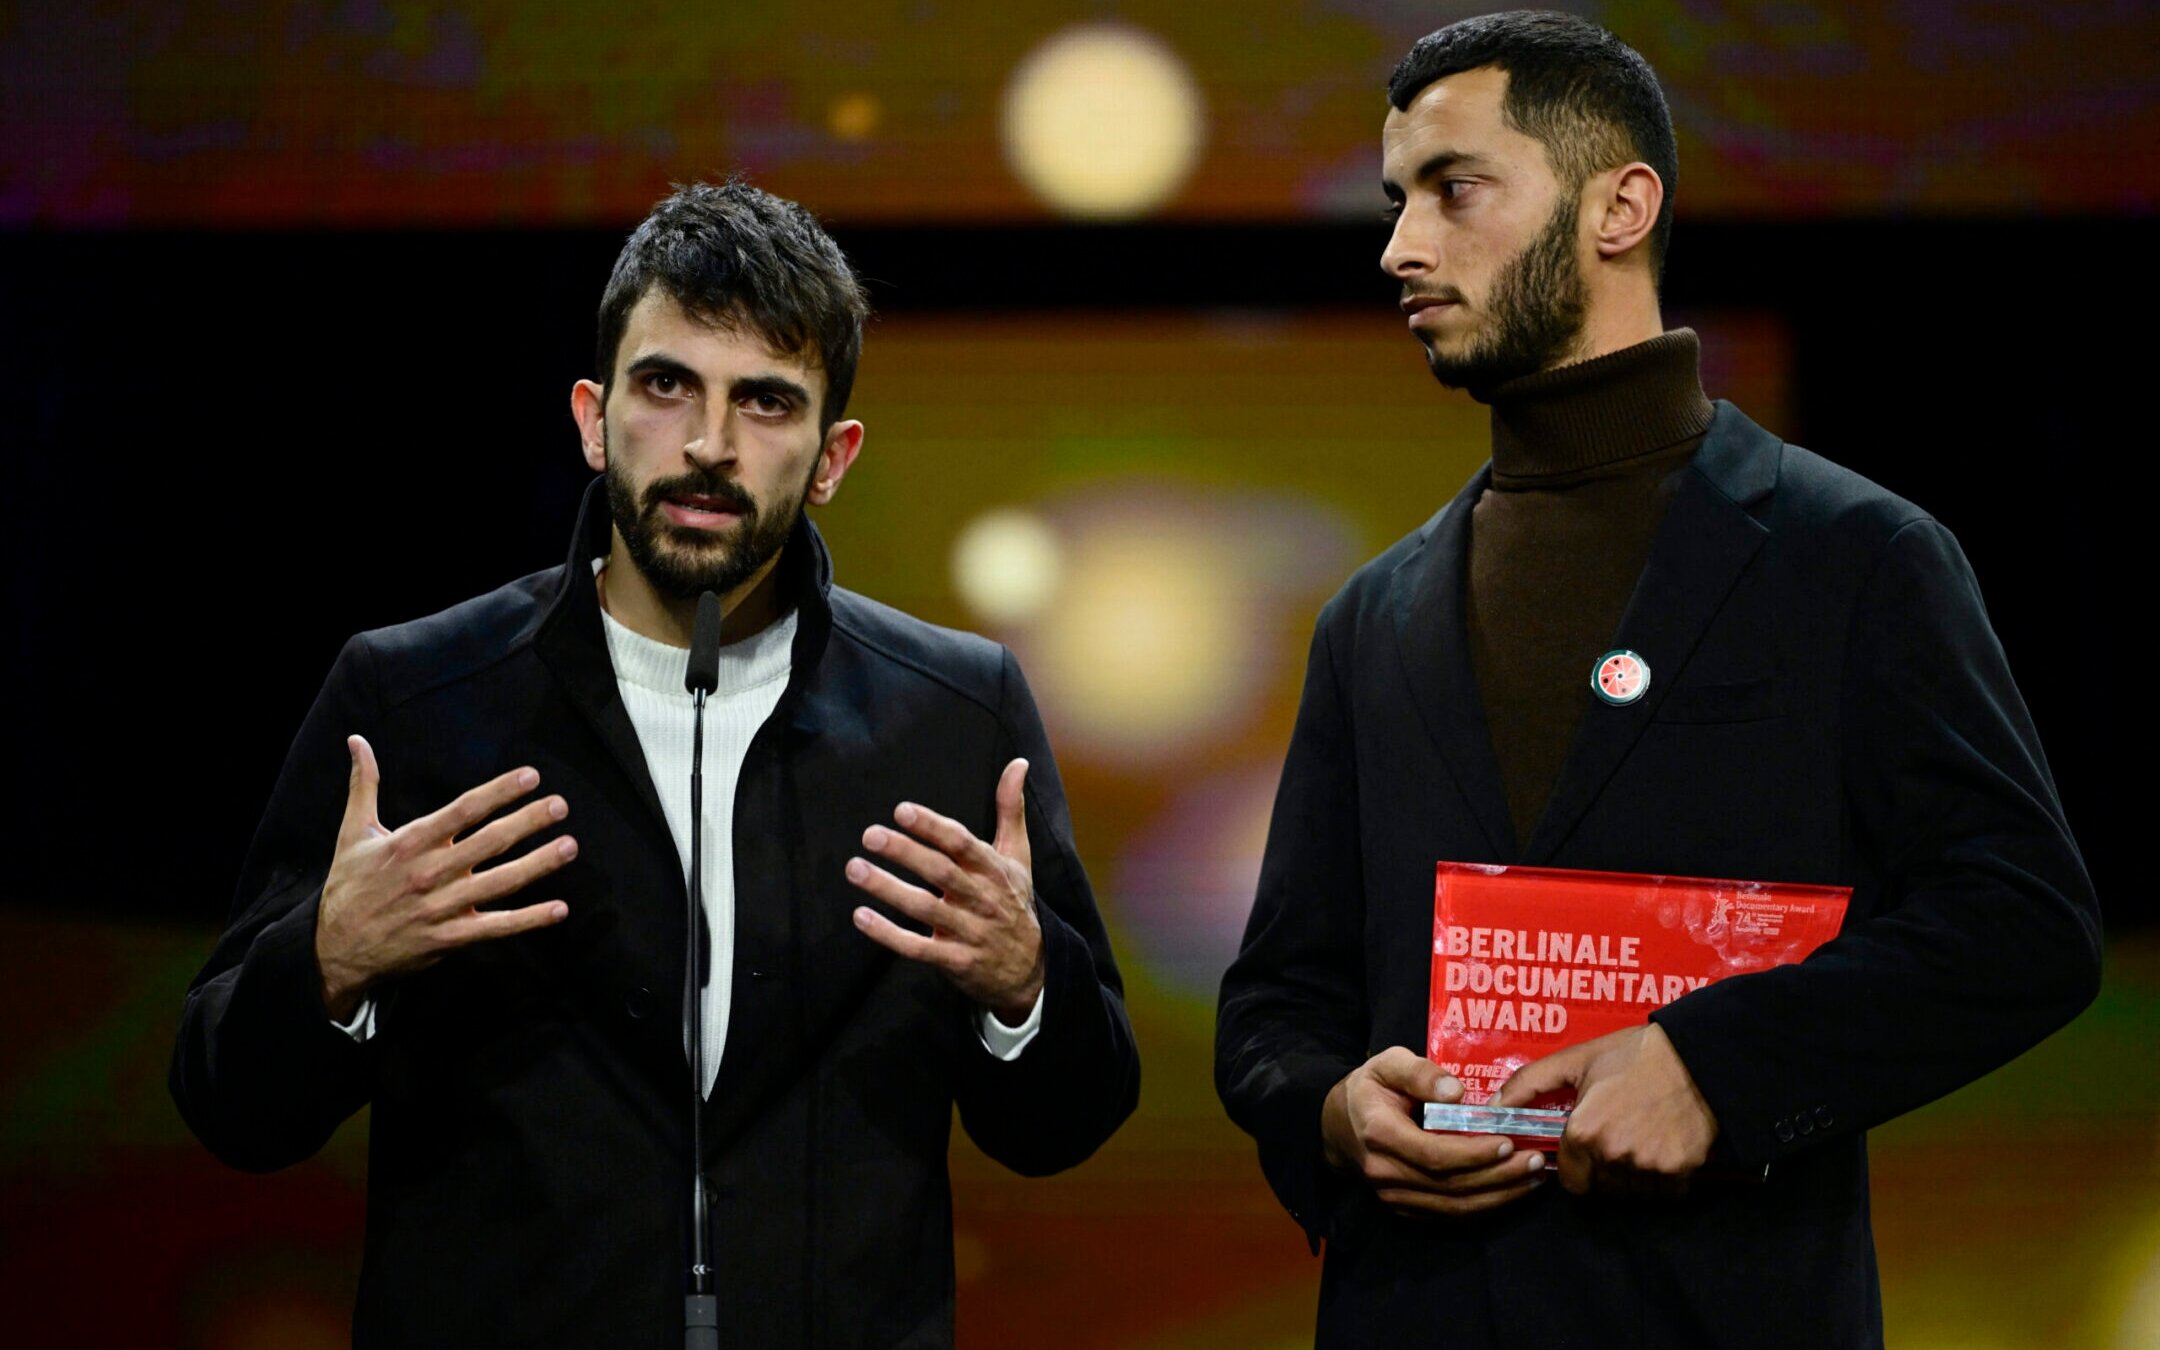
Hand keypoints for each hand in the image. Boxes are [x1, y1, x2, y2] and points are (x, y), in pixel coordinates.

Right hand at [315, 735, 576, 1019]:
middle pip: (488, 843)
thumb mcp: (352, 833)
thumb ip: (364, 785)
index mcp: (410, 843)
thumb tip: (357, 740)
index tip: (531, 776)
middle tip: (561, 805)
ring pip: (498, 883)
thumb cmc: (348, 886)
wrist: (332, 950)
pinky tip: (559, 909)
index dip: (498, 792)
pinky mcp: (449, 939)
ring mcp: (441, 907)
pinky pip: (495, 927)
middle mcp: (429, 873)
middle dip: (527, 822)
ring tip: (569, 846)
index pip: (463, 811)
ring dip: (538, 865)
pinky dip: (528, 920)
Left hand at [846, 758, 1044, 1023]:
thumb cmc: (1015, 902)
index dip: (933, 827)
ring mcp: (969, 932)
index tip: (902, 811)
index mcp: (995, 870)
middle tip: (870, 835)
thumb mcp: (1018, 856)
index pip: (963, 844)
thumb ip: (1010, 809)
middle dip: (905, 852)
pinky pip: (918, 948)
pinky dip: (888, 934)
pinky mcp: (955, 961)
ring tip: (855, 868)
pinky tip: (861, 916)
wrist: (1032, 970)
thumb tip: (1018, 762)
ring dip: (887, 888)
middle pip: (941, 873)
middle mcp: (983, 899)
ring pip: (925, 908)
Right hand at [1320, 1047, 1547, 1217]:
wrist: (1338, 1126)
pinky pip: (1449, 1214)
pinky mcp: (1405, 1209)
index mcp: (1380, 1134)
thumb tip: (1456, 1092)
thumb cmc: (1370, 1089)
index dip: (1473, 1153)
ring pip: (1454, 1207)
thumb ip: (1419, 1072)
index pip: (1433, 1154)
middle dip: (1498, 1176)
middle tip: (1536, 1161)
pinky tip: (1512, 1190)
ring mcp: (1394, 1196)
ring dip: (1499, 1196)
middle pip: (1450, 1185)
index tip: (1507, 1142)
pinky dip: (1484, 1206)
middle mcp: (1385, 1172)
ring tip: (1534, 1177)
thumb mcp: (1387, 1064)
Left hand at [1493, 1023, 1717, 1196]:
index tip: (1586, 1148)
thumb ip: (1529, 1083)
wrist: (1697, 1056)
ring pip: (1630, 1193)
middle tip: (1616, 1137)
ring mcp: (1648, 1167)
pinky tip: (1662, 1147)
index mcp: (1583, 1132)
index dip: (1576, 1165)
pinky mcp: (1680, 1172)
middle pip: (1600, 1188)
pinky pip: (1664, 1193)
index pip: (1570, 1180)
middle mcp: (1613, 1156)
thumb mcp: (1576, 1060)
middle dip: (1603, 1170)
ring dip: (1631, 1176)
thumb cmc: (1633, 1055)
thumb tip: (1492, 1107)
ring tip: (1640, 1139)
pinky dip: (1661, 1179)